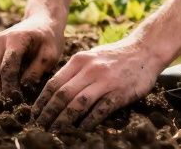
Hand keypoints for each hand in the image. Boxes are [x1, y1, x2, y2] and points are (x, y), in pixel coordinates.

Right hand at [0, 14, 64, 97]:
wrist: (40, 21)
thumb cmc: (48, 39)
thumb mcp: (50, 55)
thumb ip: (36, 71)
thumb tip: (23, 89)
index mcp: (15, 39)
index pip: (7, 68)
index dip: (10, 88)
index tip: (16, 101)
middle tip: (8, 106)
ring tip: (2, 102)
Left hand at [32, 35, 164, 129]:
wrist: (144, 49)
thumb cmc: (115, 56)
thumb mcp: (91, 56)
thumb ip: (75, 71)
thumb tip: (56, 90)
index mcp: (79, 60)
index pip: (54, 83)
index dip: (42, 101)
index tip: (35, 113)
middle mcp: (90, 70)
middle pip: (62, 95)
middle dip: (49, 113)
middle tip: (40, 126)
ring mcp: (104, 82)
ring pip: (77, 104)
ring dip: (64, 120)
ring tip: (55, 131)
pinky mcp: (118, 93)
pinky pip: (99, 111)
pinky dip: (87, 122)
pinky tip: (80, 130)